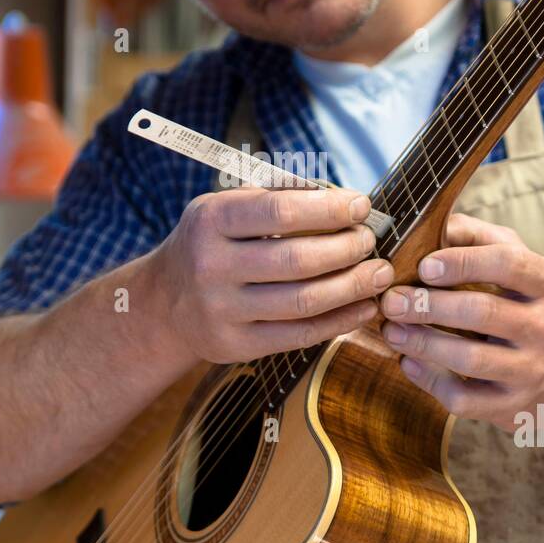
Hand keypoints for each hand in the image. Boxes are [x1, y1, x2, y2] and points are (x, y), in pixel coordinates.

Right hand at [154, 186, 394, 362]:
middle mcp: (211, 266)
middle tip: (370, 241)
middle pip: (296, 259)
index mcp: (211, 220)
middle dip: (346, 248)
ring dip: (353, 286)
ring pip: (304, 301)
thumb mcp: (225, 207)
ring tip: (379, 273)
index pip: (280, 211)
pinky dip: (340, 321)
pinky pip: (300, 335)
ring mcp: (221, 311)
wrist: (164, 303)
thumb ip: (276, 196)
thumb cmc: (211, 243)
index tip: (362, 206)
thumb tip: (342, 198)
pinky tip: (364, 306)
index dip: (328, 209)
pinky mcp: (235, 346)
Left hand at [379, 212, 543, 428]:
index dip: (463, 262)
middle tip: (391, 300)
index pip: (509, 264)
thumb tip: (427, 222)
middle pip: (482, 312)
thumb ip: (474, 236)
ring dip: (422, 343)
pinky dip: (429, 381)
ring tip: (391, 330)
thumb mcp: (515, 261)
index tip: (425, 265)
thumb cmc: (524, 302)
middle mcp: (542, 326)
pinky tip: (408, 362)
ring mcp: (529, 370)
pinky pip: (464, 399)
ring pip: (470, 358)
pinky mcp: (511, 407)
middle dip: (429, 305)